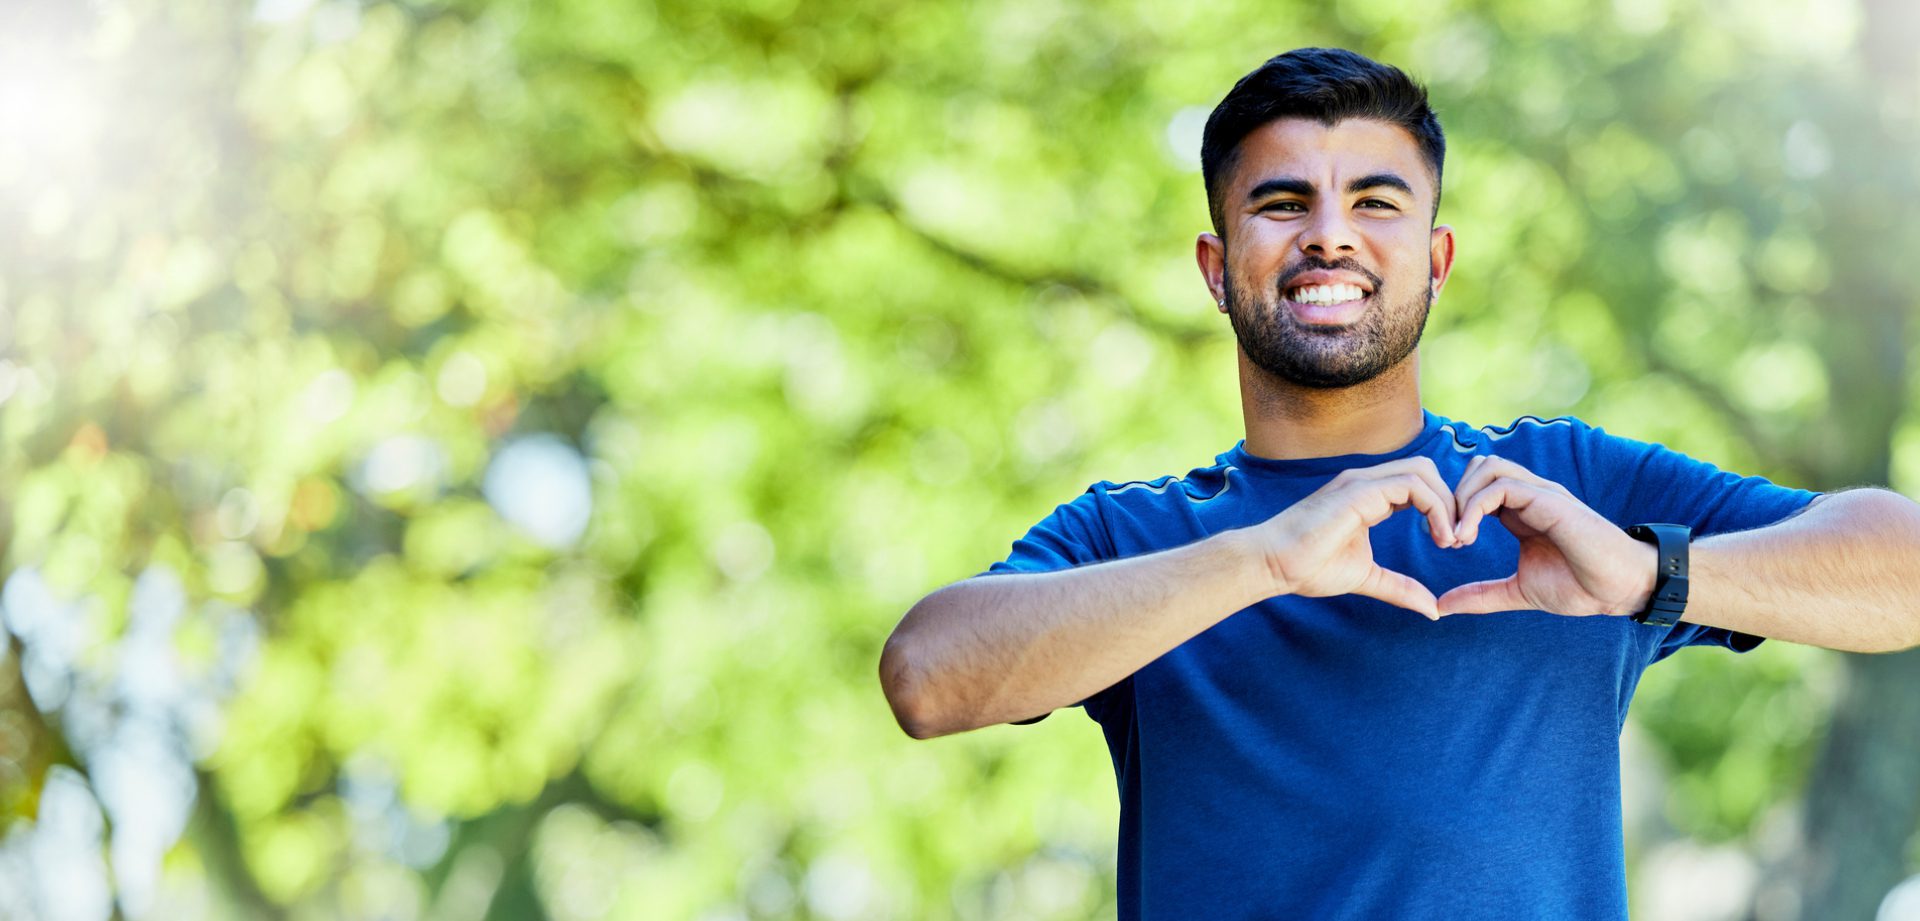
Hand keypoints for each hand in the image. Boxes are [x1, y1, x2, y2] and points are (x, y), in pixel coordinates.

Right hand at [1245, 457, 1457, 620]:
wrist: (1273, 564)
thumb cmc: (1308, 567)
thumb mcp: (1366, 578)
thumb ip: (1399, 587)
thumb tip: (1432, 609)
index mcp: (1368, 496)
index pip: (1418, 484)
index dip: (1442, 508)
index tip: (1451, 543)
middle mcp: (1367, 481)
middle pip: (1426, 470)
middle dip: (1451, 501)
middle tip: (1458, 539)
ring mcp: (1362, 482)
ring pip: (1423, 472)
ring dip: (1447, 504)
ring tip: (1451, 540)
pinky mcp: (1359, 491)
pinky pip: (1412, 486)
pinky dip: (1436, 509)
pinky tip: (1439, 537)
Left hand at [1435, 455, 1656, 617]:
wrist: (1621, 589)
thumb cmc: (1579, 587)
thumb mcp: (1518, 592)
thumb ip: (1481, 595)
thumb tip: (1442, 605)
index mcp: (1521, 511)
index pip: (1477, 485)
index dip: (1453, 508)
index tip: (1446, 542)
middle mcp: (1530, 495)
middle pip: (1477, 466)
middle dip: (1452, 497)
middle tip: (1446, 537)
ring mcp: (1540, 494)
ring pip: (1487, 467)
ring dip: (1462, 498)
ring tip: (1458, 536)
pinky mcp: (1549, 500)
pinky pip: (1502, 486)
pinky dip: (1475, 507)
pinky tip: (1468, 536)